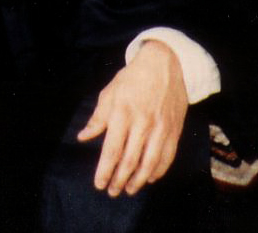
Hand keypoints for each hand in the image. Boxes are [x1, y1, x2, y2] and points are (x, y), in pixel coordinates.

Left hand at [77, 40, 187, 196]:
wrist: (165, 66)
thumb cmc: (131, 80)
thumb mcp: (109, 93)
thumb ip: (97, 118)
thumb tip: (83, 137)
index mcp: (121, 114)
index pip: (112, 150)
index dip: (104, 170)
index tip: (99, 183)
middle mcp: (142, 124)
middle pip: (130, 160)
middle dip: (119, 179)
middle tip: (112, 192)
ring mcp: (160, 129)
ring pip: (149, 163)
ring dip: (138, 180)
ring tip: (129, 190)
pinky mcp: (174, 131)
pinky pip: (167, 157)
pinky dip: (158, 171)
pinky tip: (149, 179)